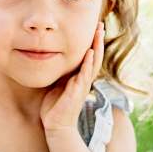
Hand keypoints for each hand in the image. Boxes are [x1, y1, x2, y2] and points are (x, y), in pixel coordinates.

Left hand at [40, 22, 103, 136]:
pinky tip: (89, 55)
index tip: (95, 27)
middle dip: (98, 41)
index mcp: (80, 77)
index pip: (90, 56)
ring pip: (93, 65)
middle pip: (95, 57)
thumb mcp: (57, 83)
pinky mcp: (77, 94)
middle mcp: (84, 81)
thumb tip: (52, 56)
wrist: (55, 126)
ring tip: (98, 35)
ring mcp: (82, 87)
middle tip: (101, 25)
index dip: (93, 42)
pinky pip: (83, 77)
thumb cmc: (55, 105)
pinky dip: (87, 65)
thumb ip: (60, 72)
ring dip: (96, 49)